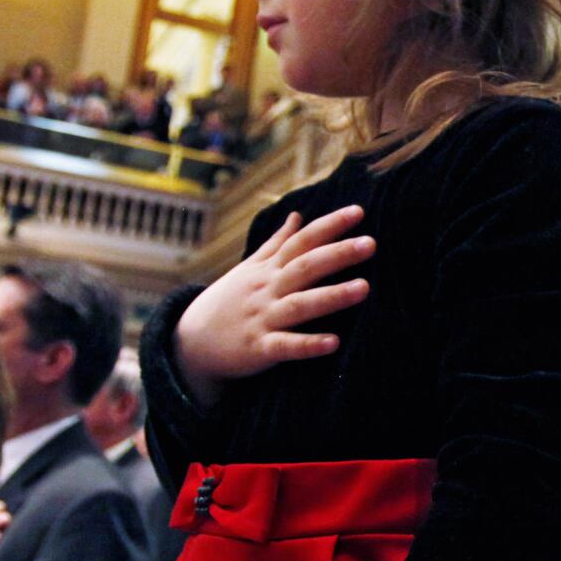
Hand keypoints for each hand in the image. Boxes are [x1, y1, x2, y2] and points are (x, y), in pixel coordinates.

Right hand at [175, 207, 374, 406]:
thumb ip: (276, 244)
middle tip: (370, 243)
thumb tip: (297, 215)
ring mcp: (263, 318)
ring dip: (332, 296)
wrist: (190, 342)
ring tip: (364, 288)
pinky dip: (309, 345)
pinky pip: (286, 346)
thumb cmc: (228, 302)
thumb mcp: (249, 269)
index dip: (329, 225)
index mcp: (268, 269)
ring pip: (300, 305)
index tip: (358, 211)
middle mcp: (268, 289)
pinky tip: (334, 342)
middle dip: (338, 254)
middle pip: (305, 267)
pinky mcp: (260, 349)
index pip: (302, 241)